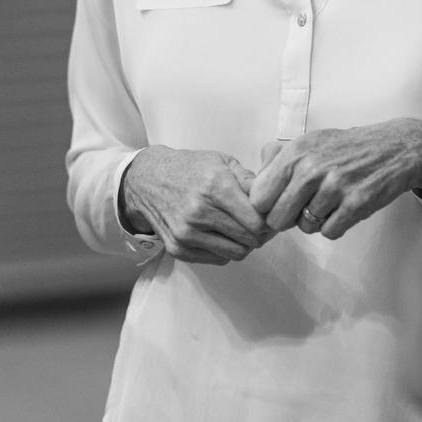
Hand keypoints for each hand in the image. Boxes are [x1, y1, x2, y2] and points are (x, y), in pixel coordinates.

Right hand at [121, 145, 271, 264]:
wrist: (147, 180)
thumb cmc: (189, 168)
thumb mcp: (222, 162)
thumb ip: (250, 180)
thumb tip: (274, 196)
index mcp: (215, 186)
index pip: (256, 221)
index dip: (269, 221)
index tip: (271, 216)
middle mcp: (199, 212)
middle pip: (249, 239)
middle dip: (261, 234)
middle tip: (262, 226)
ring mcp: (187, 234)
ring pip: (235, 253)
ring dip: (244, 244)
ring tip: (242, 229)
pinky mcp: (178, 249)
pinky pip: (217, 259)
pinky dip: (225, 250)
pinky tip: (222, 234)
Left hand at [248, 119, 421, 239]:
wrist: (396, 148)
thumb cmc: (348, 147)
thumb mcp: (311, 141)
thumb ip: (279, 157)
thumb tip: (254, 175)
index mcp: (296, 151)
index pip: (258, 197)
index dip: (267, 205)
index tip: (278, 203)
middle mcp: (312, 168)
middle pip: (277, 219)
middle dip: (289, 218)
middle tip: (305, 206)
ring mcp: (335, 186)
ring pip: (304, 228)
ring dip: (315, 221)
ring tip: (330, 202)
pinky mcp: (356, 204)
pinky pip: (329, 232)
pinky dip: (336, 226)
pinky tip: (345, 208)